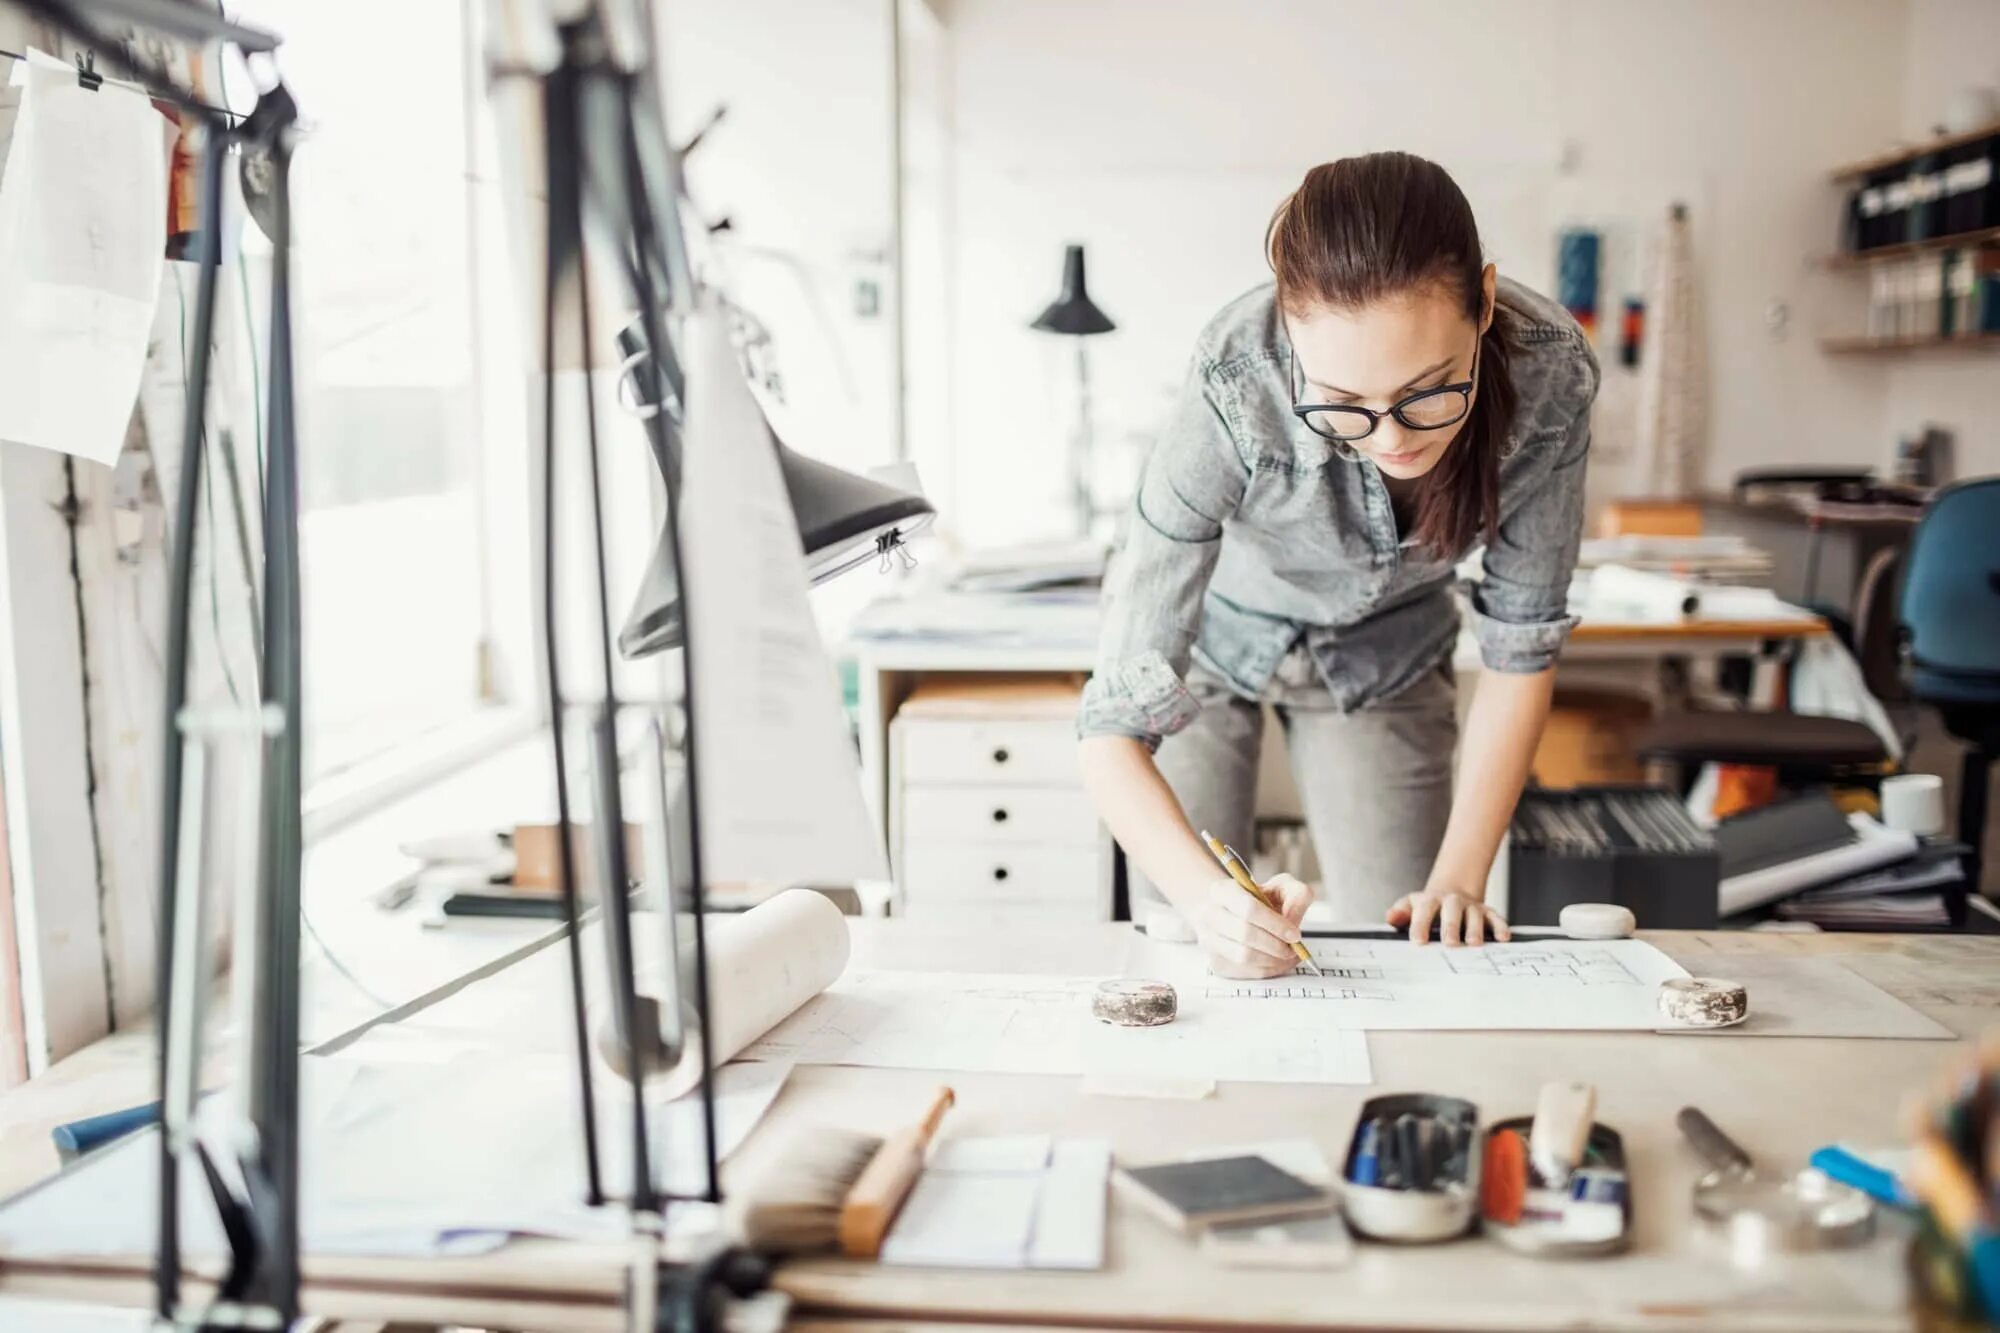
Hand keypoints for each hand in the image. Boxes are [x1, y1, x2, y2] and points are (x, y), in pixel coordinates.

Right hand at [1193, 872, 1314, 978]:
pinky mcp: (1217, 962)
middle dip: (1276, 945)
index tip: (1294, 934)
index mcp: (1223, 891)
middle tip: (1292, 948)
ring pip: (1244, 957)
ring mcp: (1210, 941)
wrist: (1236, 913)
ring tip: (1287, 954)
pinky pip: (1246, 972)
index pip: (1248, 908)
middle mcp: (1210, 915)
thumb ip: (1297, 896)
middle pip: (1245, 934)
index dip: (1275, 924)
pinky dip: (1268, 970)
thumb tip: (1293, 921)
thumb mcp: (1283, 887)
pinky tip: (1277, 960)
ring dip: (1273, 960)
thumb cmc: (1260, 900)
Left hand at [1386, 888, 1509, 946]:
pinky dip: (1500, 927)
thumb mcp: (1410, 905)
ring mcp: (1471, 906)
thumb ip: (1399, 913)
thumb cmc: (1428, 906)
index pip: (1424, 910)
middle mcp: (1452, 902)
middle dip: (1451, 927)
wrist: (1451, 892)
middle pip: (1452, 911)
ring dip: (1475, 929)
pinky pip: (1496, 918)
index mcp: (1430, 901)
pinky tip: (1502, 938)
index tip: (1417, 941)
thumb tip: (1390, 917)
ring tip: (1474, 944)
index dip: (1420, 925)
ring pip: (1474, 915)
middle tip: (1450, 944)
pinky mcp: (1487, 912)